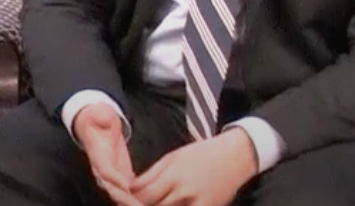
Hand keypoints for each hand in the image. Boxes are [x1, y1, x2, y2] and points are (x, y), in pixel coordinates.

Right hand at [71, 104, 144, 205]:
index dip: (114, 179)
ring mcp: (109, 174)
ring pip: (118, 194)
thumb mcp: (99, 113)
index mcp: (97, 154)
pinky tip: (144, 203)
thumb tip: (101, 115)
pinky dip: (134, 199)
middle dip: (125, 199)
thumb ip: (101, 116)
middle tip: (137, 205)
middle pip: (112, 189)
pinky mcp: (119, 176)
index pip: (104, 170)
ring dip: (130, 202)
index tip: (125, 187)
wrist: (92, 122)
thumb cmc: (97, 117)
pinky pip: (125, 192)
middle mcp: (101, 168)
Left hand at [131, 129, 257, 205]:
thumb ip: (150, 175)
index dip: (127, 198)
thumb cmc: (201, 154)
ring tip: (150, 203)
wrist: (234, 158)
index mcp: (172, 177)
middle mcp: (183, 195)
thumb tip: (130, 188)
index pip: (142, 195)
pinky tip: (167, 205)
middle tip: (129, 202)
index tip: (120, 196)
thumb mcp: (172, 158)